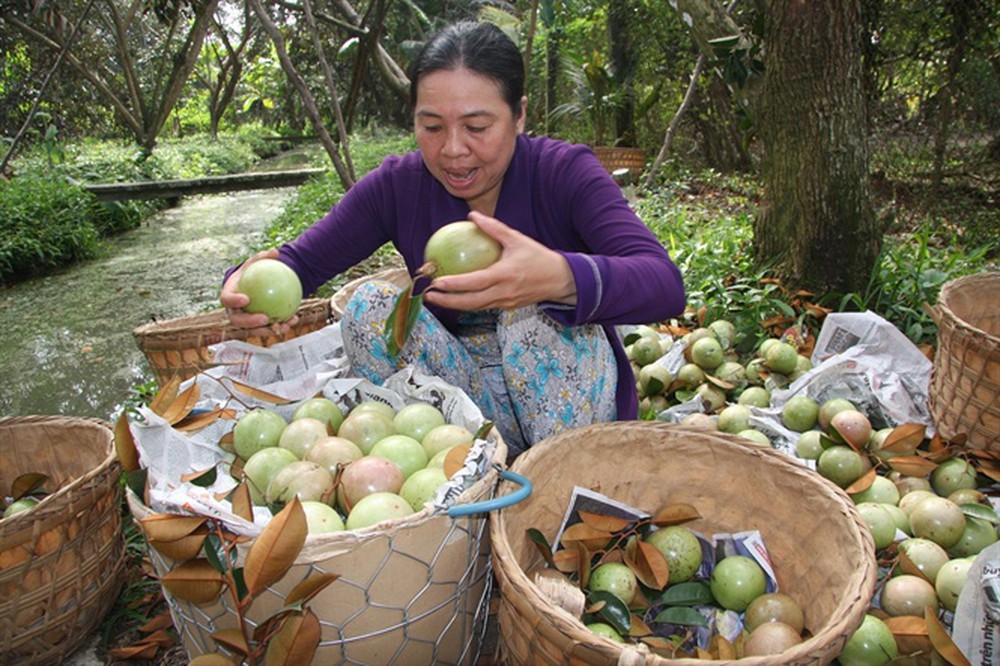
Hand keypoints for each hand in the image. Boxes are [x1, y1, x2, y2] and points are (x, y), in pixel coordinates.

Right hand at [221, 249, 298, 333]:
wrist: (251, 287)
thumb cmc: (251, 274)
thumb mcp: (255, 264)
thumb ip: (262, 258)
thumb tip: (275, 252)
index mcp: (229, 296)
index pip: (227, 300)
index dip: (234, 301)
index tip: (246, 299)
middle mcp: (233, 311)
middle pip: (238, 320)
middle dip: (250, 322)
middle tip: (265, 318)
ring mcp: (244, 321)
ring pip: (254, 330)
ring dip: (268, 330)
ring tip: (283, 325)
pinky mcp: (256, 327)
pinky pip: (267, 329)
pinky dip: (280, 326)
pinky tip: (293, 320)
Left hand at [422, 211, 576, 310]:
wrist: (561, 280)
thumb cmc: (538, 257)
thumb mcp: (517, 239)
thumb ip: (494, 228)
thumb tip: (472, 216)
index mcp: (505, 276)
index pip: (476, 283)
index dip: (455, 284)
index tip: (438, 282)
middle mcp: (504, 293)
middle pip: (471, 302)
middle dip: (448, 301)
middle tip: (429, 295)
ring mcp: (505, 303)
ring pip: (476, 307)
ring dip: (455, 304)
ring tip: (436, 298)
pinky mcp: (507, 307)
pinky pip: (484, 307)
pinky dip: (468, 303)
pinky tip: (456, 297)